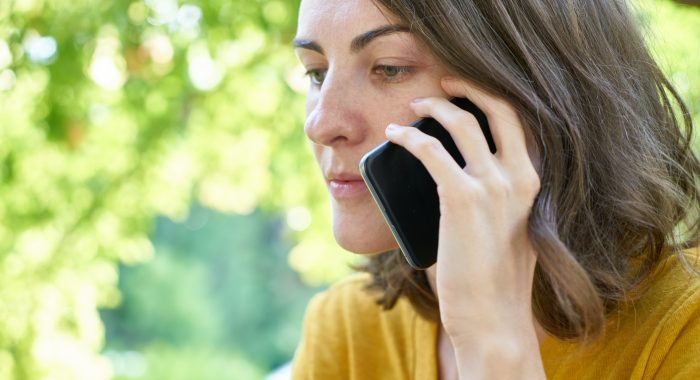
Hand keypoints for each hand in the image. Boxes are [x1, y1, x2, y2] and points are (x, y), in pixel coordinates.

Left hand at [385, 77, 542, 377]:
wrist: (492, 316)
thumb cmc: (491, 279)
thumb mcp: (504, 229)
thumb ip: (489, 199)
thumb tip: (447, 175)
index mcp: (533, 184)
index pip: (521, 124)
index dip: (495, 100)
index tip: (469, 92)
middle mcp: (520, 178)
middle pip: (501, 109)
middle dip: (472, 87)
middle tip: (446, 82)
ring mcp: (494, 186)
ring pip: (463, 122)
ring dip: (435, 106)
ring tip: (414, 106)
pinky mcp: (463, 197)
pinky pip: (430, 150)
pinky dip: (409, 136)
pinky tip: (394, 134)